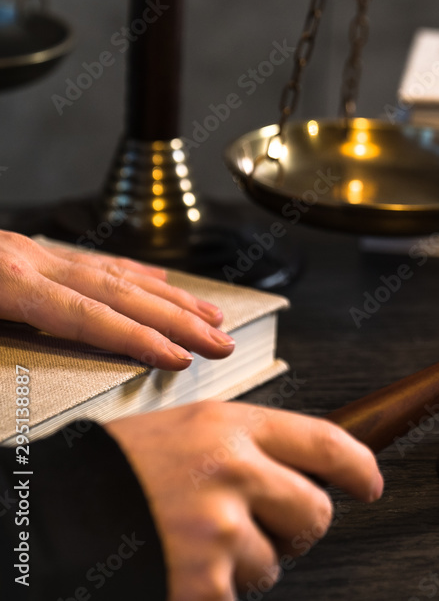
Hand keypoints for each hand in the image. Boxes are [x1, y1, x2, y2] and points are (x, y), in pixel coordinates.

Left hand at [0, 230, 233, 369]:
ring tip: (208, 316)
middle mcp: (26, 261)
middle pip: (119, 292)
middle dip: (176, 318)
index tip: (182, 359)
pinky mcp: (20, 252)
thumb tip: (22, 381)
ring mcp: (26, 253)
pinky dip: (129, 271)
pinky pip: (88, 259)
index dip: (140, 338)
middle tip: (220, 341)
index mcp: (6, 282)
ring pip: (113, 273)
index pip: (88, 317)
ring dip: (166, 296)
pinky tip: (156, 278)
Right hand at [105, 402, 383, 600]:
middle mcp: (232, 473)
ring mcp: (219, 530)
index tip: (368, 484)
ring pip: (275, 564)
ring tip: (197, 544)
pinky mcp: (204, 582)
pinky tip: (182, 567)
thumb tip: (304, 472)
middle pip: (315, 512)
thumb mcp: (186, 431)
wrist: (50, 514)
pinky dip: (216, 591)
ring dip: (247, 564)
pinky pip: (238, 595)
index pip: (325, 442)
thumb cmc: (119, 471)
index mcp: (230, 427)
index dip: (358, 467)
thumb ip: (246, 446)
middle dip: (299, 528)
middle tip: (267, 528)